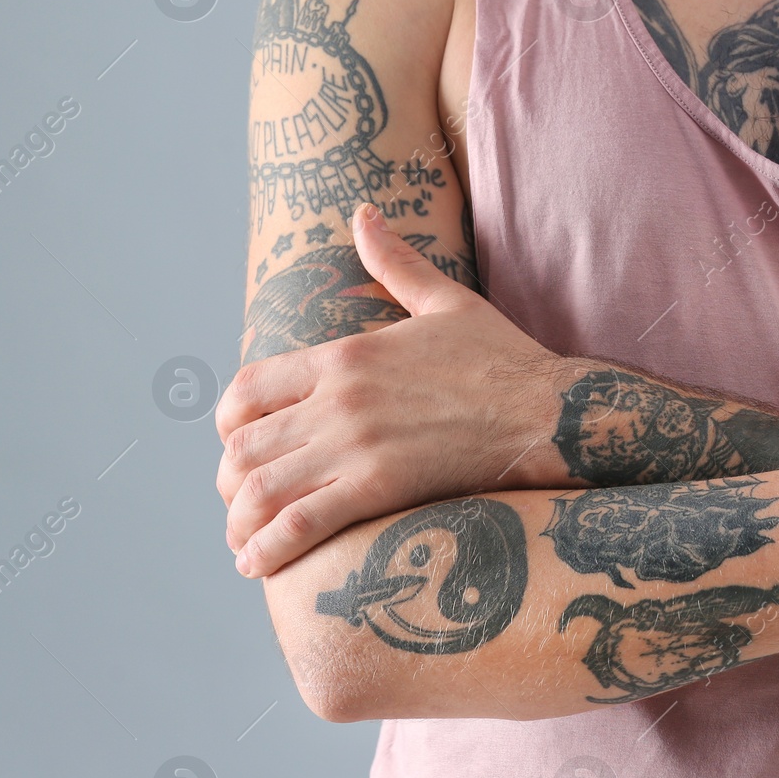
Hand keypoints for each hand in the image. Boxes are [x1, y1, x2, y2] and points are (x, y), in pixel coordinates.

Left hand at [217, 202, 566, 577]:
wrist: (550, 409)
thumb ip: (395, 262)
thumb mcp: (444, 301)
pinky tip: (258, 565)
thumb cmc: (503, 357)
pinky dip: (267, 548)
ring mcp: (357, 444)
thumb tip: (364, 212)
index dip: (228, 425)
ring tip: (243, 543)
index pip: (247, 388)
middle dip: (230, 483)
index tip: (237, 445)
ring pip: (261, 489)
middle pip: (244, 446)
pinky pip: (301, 524)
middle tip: (241, 504)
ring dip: (240, 522)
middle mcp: (339, 398)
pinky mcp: (380, 488)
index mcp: (345, 354)